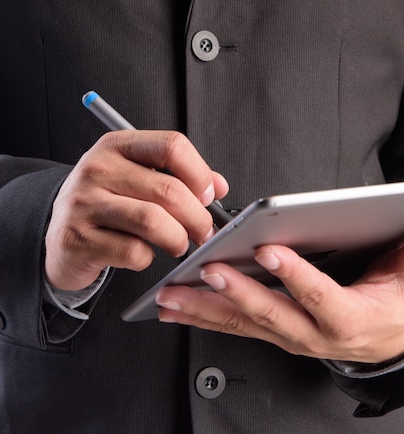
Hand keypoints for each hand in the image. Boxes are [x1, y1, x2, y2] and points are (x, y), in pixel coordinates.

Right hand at [45, 130, 227, 289]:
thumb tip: (218, 186)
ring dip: (178, 239)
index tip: (208, 195)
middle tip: (203, 230)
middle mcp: (97, 169)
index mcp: (117, 145)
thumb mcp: (135, 176)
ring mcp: (84, 204)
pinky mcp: (79, 239)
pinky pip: (132, 252)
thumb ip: (177, 176)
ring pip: (153, 221)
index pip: (171, 145)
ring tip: (180, 244)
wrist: (59, 234)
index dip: (199, 173)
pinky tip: (144, 254)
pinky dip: (148, 258)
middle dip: (197, 217)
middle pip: (168, 190)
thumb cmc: (105, 203)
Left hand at [156, 242, 403, 362]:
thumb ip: (386, 242)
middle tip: (206, 270)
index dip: (295, 275)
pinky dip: (206, 316)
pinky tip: (180, 308)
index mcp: (352, 318)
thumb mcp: (398, 266)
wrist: (396, 334)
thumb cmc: (395, 299)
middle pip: (272, 315)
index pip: (321, 297)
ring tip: (174, 295)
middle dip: (235, 292)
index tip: (268, 251)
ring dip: (206, 308)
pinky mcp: (278, 335)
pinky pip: (238, 327)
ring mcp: (295, 339)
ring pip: (245, 324)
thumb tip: (373, 215)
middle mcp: (319, 336)